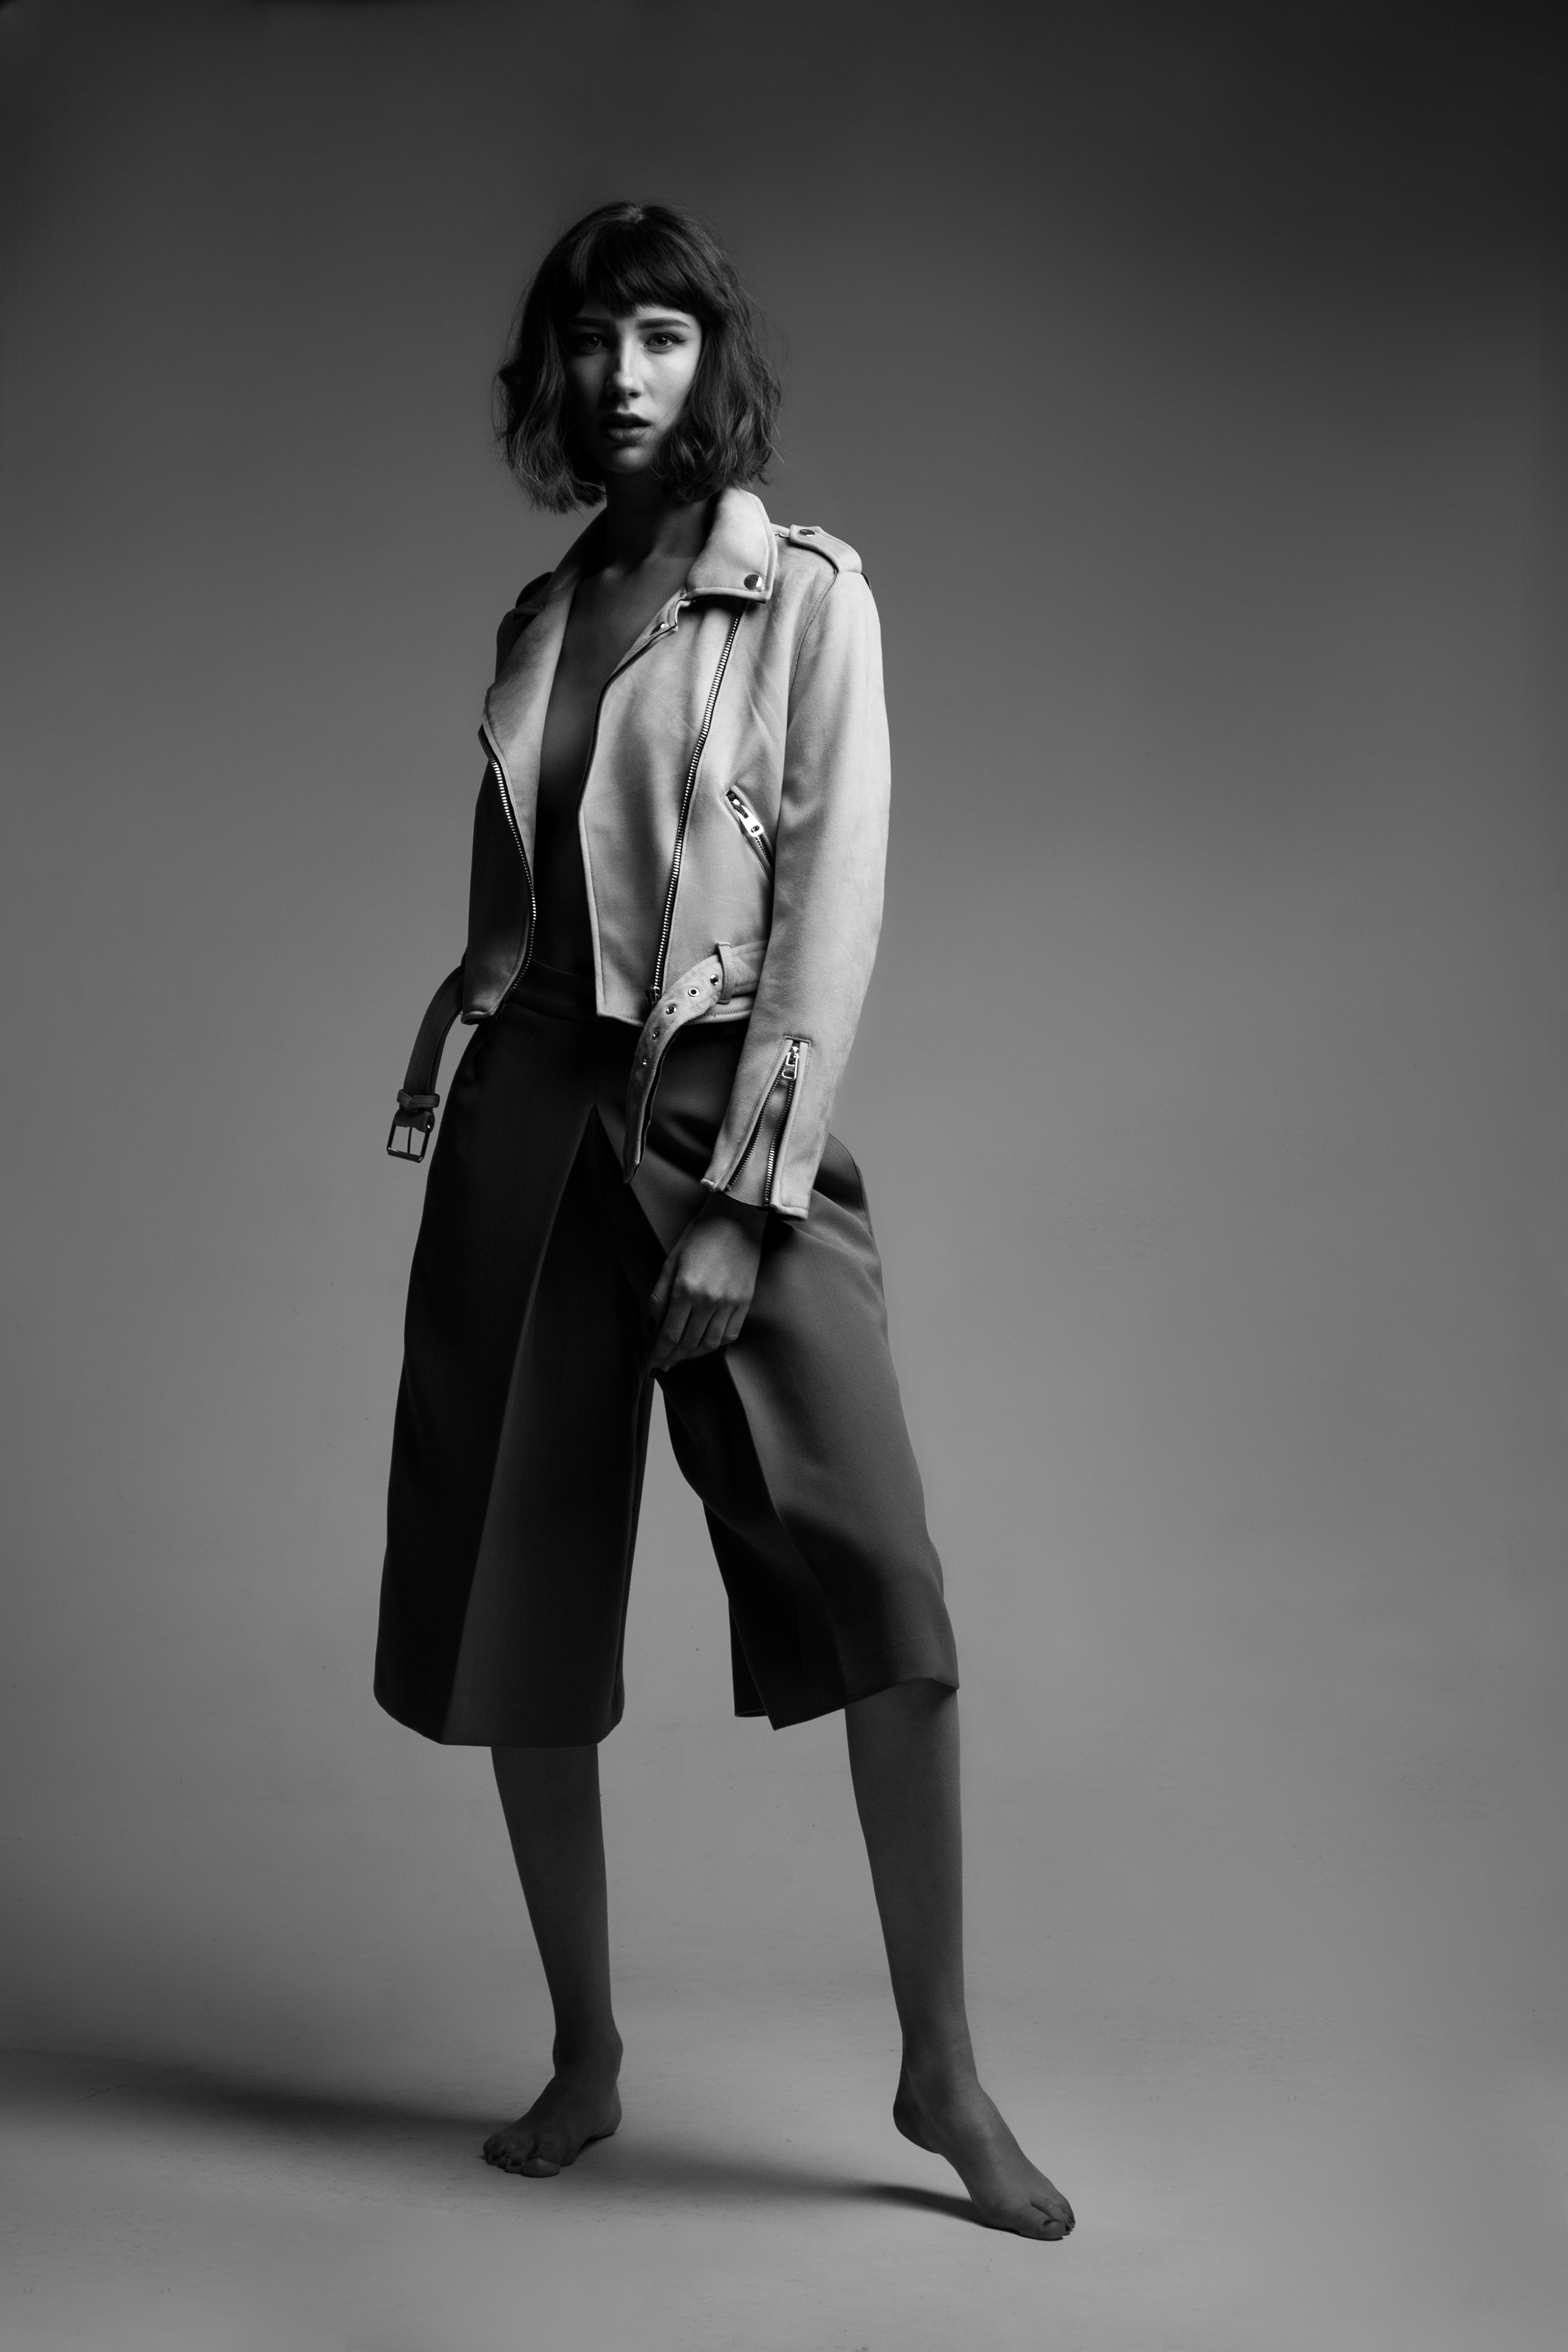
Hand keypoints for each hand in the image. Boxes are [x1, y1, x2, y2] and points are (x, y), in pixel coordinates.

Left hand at [648, 1197, 765, 1372]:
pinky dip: (716, 1345)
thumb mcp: (671, 1261)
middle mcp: (708, 1300)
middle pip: (688, 1343)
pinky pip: (730, 1334)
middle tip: (664, 1364)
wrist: (737, 1219)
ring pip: (710, 1343)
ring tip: (682, 1356)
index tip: (652, 1366)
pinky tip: (705, 1344)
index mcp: (685, 1289)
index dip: (659, 1354)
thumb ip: (660, 1295)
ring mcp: (730, 1303)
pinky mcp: (745, 1302)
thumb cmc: (699, 1236)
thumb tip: (654, 1325)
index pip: (670, 1334)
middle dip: (673, 1357)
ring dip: (693, 1354)